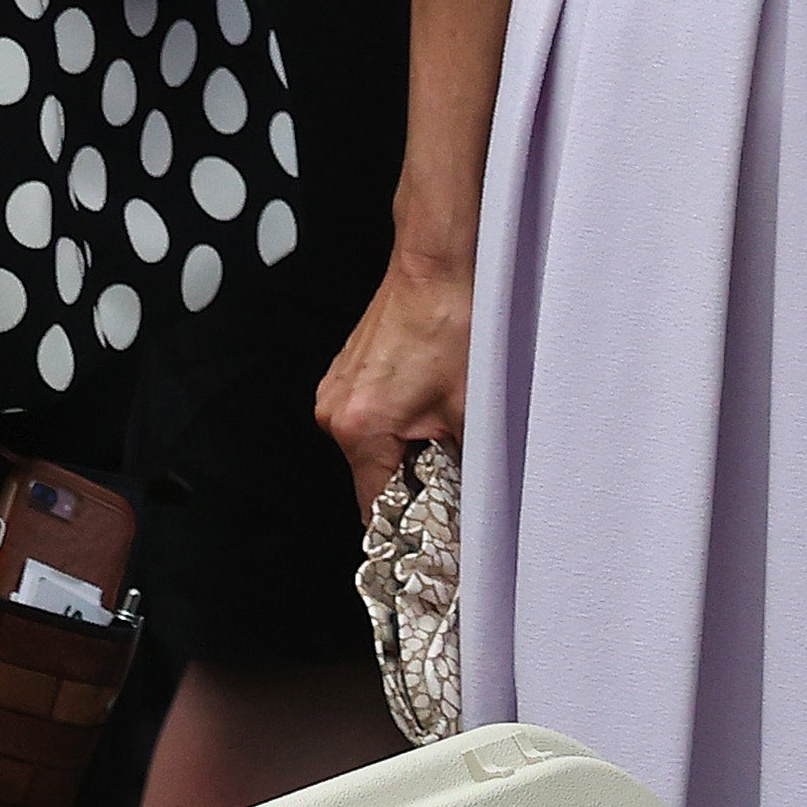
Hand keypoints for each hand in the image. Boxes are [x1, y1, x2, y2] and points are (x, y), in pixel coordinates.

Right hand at [317, 246, 474, 521]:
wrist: (436, 267)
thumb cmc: (450, 321)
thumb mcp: (470, 410)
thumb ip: (466, 466)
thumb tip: (471, 501)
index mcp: (360, 427)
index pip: (374, 509)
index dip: (406, 527)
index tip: (429, 539)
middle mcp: (335, 410)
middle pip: (372, 478)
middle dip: (410, 481)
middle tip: (448, 467)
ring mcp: (336, 390)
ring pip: (371, 448)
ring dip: (404, 448)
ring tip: (439, 420)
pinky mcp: (345, 375)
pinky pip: (368, 418)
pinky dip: (395, 420)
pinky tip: (424, 398)